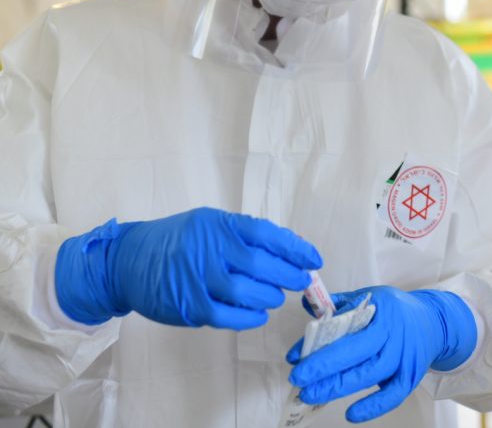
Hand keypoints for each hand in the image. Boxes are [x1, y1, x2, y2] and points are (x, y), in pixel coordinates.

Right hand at [55, 207, 321, 328]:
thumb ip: (243, 236)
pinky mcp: (189, 305)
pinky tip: (258, 315)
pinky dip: (249, 317)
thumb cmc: (177, 241)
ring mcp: (198, 279)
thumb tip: (288, 252)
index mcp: (219, 225)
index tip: (314, 259)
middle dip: (288, 275)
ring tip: (276, 297)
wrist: (128, 261)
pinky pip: (227, 316)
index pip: (266, 234)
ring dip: (269, 297)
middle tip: (301, 280)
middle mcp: (209, 249)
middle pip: (260, 265)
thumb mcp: (210, 224)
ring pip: (246, 292)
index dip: (295, 248)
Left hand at [287, 285, 476, 422]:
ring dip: (338, 387)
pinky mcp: (410, 377)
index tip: (294, 357)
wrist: (434, 322)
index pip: (346, 327)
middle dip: (323, 368)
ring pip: (370, 375)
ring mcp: (404, 357)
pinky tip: (350, 414)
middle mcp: (393, 335)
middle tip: (298, 379)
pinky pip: (392, 396)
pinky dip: (373, 407)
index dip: (319, 343)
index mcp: (380, 312)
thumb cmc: (395, 310)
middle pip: (356, 354)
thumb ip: (340, 303)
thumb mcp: (370, 297)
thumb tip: (308, 304)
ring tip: (311, 395)